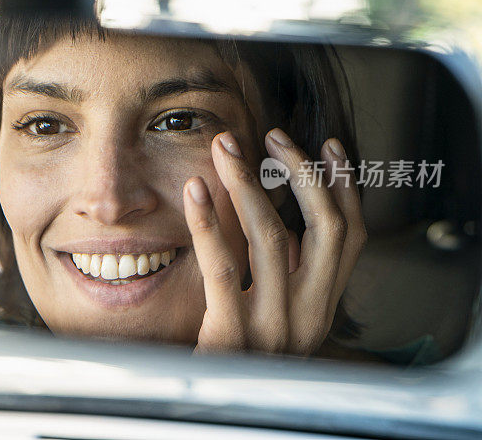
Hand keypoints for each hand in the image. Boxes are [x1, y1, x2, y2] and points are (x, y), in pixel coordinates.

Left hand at [183, 128, 366, 355]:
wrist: (218, 412)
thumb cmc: (241, 357)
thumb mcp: (278, 316)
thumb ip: (284, 273)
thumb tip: (276, 214)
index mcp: (322, 306)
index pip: (350, 236)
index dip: (344, 186)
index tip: (328, 147)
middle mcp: (308, 314)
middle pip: (325, 227)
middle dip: (302, 173)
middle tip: (273, 135)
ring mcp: (273, 325)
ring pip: (273, 237)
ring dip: (250, 184)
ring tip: (227, 147)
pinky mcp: (232, 334)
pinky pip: (223, 266)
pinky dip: (209, 222)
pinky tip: (197, 190)